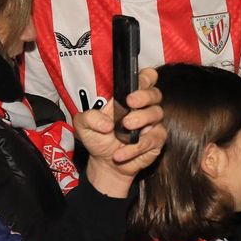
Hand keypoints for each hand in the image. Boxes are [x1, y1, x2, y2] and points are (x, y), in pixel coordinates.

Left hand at [77, 67, 165, 197]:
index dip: (145, 77)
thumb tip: (107, 122)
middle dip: (144, 95)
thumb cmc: (98, 138)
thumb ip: (89, 117)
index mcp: (128, 97)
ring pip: (157, 113)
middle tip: (130, 102)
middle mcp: (143, 107)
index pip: (145, 79)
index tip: (136, 82)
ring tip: (125, 128)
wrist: (105, 163)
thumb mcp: (83, 125)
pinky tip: (120, 153)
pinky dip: (135, 147)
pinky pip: (152, 139)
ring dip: (141, 119)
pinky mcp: (156, 140)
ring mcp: (152, 123)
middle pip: (155, 93)